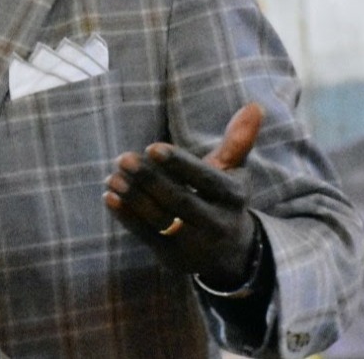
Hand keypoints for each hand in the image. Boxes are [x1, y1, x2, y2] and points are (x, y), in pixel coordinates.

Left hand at [103, 102, 262, 287]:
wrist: (230, 252)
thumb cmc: (224, 199)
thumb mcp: (234, 172)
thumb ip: (238, 140)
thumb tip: (253, 105)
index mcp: (233, 197)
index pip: (206, 179)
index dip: (180, 164)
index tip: (152, 147)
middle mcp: (218, 223)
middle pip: (180, 201)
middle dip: (150, 179)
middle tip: (123, 158)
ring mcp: (195, 245)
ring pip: (161, 220)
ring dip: (133, 198)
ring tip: (112, 176)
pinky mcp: (173, 258)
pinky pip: (147, 237)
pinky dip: (127, 217)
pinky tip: (109, 197)